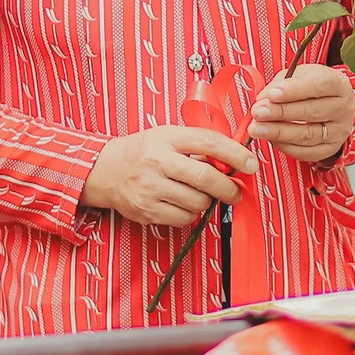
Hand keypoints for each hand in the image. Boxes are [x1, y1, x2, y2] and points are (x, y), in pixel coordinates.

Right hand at [80, 125, 254, 227]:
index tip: (251, 164)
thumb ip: (197, 145)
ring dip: (207, 201)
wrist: (103, 170)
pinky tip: (182, 203)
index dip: (235, 154)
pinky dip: (190, 213)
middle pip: (206, 178)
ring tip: (199, 194)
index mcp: (166, 138)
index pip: (209, 142)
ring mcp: (150, 188)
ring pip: (197, 202)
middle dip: (229, 188)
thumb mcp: (167, 136)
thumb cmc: (142, 151)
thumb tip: (233, 161)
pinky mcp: (146, 211)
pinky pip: (183, 218)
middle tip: (236, 191)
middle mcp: (157, 162)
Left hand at [248, 64, 354, 166]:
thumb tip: (263, 100)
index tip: (271, 94)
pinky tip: (271, 139)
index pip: (319, 86)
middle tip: (258, 112)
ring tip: (257, 129)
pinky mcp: (330, 149)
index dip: (294, 91)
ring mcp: (338, 131)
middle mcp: (343, 109)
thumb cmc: (312, 87)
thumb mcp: (299, 75)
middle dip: (281, 113)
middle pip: (311, 112)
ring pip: (307, 135)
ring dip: (279, 132)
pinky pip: (305, 152)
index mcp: (339, 85)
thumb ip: (281, 84)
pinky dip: (285, 146)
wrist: (329, 104)